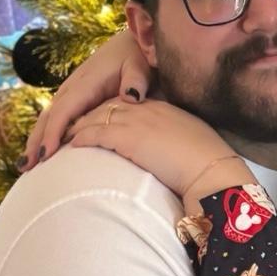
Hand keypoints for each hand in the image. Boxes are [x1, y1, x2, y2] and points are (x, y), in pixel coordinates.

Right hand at [22, 30, 152, 168]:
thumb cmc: (137, 57)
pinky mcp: (76, 98)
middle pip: (49, 117)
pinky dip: (47, 134)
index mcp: (86, 83)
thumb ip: (136, 80)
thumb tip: (130, 96)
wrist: (133, 44)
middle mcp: (73, 88)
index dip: (53, 133)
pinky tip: (43, 150)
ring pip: (49, 118)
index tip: (46, 155)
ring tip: (27, 165)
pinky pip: (57, 118)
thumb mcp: (139, 66)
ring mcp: (72, 93)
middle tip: (26, 167)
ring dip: (36, 140)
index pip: (63, 111)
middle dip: (36, 141)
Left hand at [66, 99, 249, 200]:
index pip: (128, 104)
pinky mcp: (128, 136)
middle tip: (70, 126)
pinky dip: (81, 137)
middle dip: (87, 114)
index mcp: (163, 110)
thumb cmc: (209, 166)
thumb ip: (177, 143)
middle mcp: (147, 110)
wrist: (213, 171)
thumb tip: (174, 155)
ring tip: (63, 137)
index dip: (110, 111)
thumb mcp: (192, 147)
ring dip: (77, 126)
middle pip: (108, 106)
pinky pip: (96, 132)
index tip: (98, 120)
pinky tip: (71, 145)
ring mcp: (137, 121)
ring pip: (97, 116)